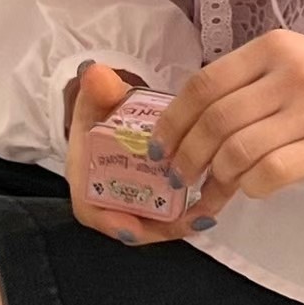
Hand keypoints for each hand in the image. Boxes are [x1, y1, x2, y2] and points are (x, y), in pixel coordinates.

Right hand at [65, 62, 234, 245]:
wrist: (115, 106)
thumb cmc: (102, 105)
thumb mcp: (97, 95)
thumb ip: (97, 87)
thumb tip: (95, 75)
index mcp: (86, 177)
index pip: (92, 209)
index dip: (111, 222)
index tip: (133, 229)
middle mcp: (110, 194)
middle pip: (132, 222)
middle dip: (160, 226)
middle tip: (192, 220)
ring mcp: (136, 196)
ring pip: (156, 219)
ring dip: (182, 220)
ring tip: (209, 212)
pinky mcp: (158, 192)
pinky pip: (174, 208)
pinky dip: (193, 207)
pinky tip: (217, 199)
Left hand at [150, 31, 303, 209]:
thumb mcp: (296, 61)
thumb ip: (250, 84)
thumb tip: (193, 127)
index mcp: (273, 47)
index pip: (204, 83)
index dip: (173, 119)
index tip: (160, 144)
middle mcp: (289, 74)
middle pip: (215, 120)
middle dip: (186, 155)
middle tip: (178, 175)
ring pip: (238, 150)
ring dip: (214, 178)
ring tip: (210, 191)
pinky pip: (271, 173)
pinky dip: (250, 187)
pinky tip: (250, 189)